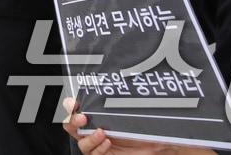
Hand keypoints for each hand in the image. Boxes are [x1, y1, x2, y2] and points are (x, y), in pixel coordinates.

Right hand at [62, 99, 185, 152]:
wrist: (160, 147)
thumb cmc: (149, 127)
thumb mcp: (135, 110)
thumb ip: (123, 100)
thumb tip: (119, 82)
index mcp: (98, 115)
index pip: (76, 108)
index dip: (71, 106)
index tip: (75, 104)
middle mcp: (95, 129)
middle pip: (71, 126)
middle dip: (73, 121)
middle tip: (82, 118)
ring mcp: (98, 144)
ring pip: (80, 142)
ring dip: (88, 137)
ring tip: (101, 132)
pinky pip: (92, 154)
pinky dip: (97, 148)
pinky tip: (107, 143)